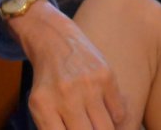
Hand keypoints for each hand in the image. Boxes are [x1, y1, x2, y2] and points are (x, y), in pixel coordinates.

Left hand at [10, 2, 127, 128]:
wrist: (54, 40)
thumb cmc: (49, 82)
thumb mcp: (40, 106)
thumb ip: (54, 128)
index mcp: (43, 106)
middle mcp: (65, 95)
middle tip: (88, 128)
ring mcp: (87, 84)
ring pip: (107, 129)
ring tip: (96, 124)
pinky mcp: (106, 75)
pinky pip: (120, 114)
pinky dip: (115, 120)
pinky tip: (106, 114)